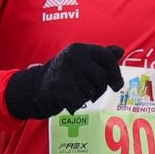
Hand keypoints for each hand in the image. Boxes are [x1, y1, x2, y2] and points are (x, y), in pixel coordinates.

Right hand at [5, 43, 124, 119]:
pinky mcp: (59, 87)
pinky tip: (68, 101)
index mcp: (80, 49)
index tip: (117, 85)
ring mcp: (66, 71)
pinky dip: (77, 104)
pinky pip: (81, 100)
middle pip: (102, 77)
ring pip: (92, 90)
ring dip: (87, 97)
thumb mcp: (80, 62)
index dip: (116, 72)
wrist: (34, 88)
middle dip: (101, 89)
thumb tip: (120, 51)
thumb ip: (100, 57)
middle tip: (93, 94)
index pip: (107, 57)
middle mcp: (73, 56)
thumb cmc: (63, 76)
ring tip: (75, 94)